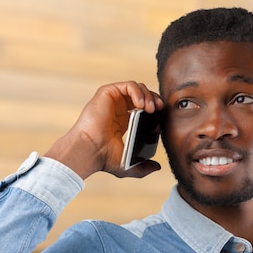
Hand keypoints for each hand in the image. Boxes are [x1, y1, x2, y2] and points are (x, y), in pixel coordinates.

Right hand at [44, 81, 164, 179]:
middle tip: (160, 108)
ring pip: (137, 88)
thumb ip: (143, 167)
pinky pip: (128, 85)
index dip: (154, 109)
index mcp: (123, 122)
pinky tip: (141, 104)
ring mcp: (112, 100)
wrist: (91, 151)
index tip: (161, 115)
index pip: (143, 108)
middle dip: (154, 99)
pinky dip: (138, 91)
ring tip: (151, 108)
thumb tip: (158, 167)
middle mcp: (117, 109)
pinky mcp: (107, 93)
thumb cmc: (103, 158)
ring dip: (148, 95)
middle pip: (142, 95)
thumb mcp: (128, 166)